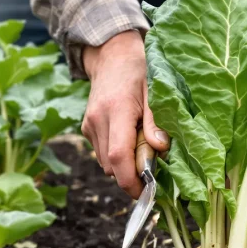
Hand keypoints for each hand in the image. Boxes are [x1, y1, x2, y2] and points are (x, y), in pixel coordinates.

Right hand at [81, 30, 169, 198]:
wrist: (111, 56)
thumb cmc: (139, 71)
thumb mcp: (155, 91)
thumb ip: (156, 121)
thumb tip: (160, 149)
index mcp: (116, 109)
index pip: (118, 155)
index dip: (130, 180)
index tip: (147, 191)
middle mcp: (97, 119)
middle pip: (110, 165)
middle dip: (131, 175)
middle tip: (153, 170)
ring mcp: (88, 124)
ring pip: (104, 163)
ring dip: (123, 165)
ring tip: (142, 149)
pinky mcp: (86, 128)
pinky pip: (101, 153)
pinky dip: (116, 155)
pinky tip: (130, 140)